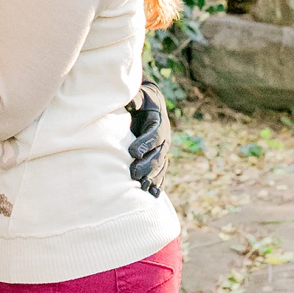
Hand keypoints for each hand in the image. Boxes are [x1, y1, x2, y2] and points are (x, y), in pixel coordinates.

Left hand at [126, 81, 170, 196]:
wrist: (153, 106)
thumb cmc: (142, 101)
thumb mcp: (140, 96)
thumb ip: (135, 99)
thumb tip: (129, 100)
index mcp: (159, 124)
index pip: (154, 135)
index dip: (145, 144)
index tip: (132, 152)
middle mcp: (164, 139)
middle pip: (157, 155)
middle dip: (146, 166)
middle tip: (133, 174)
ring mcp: (163, 151)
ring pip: (159, 167)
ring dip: (152, 178)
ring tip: (142, 188)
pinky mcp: (160, 158)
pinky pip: (161, 173)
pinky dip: (158, 184)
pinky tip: (153, 195)